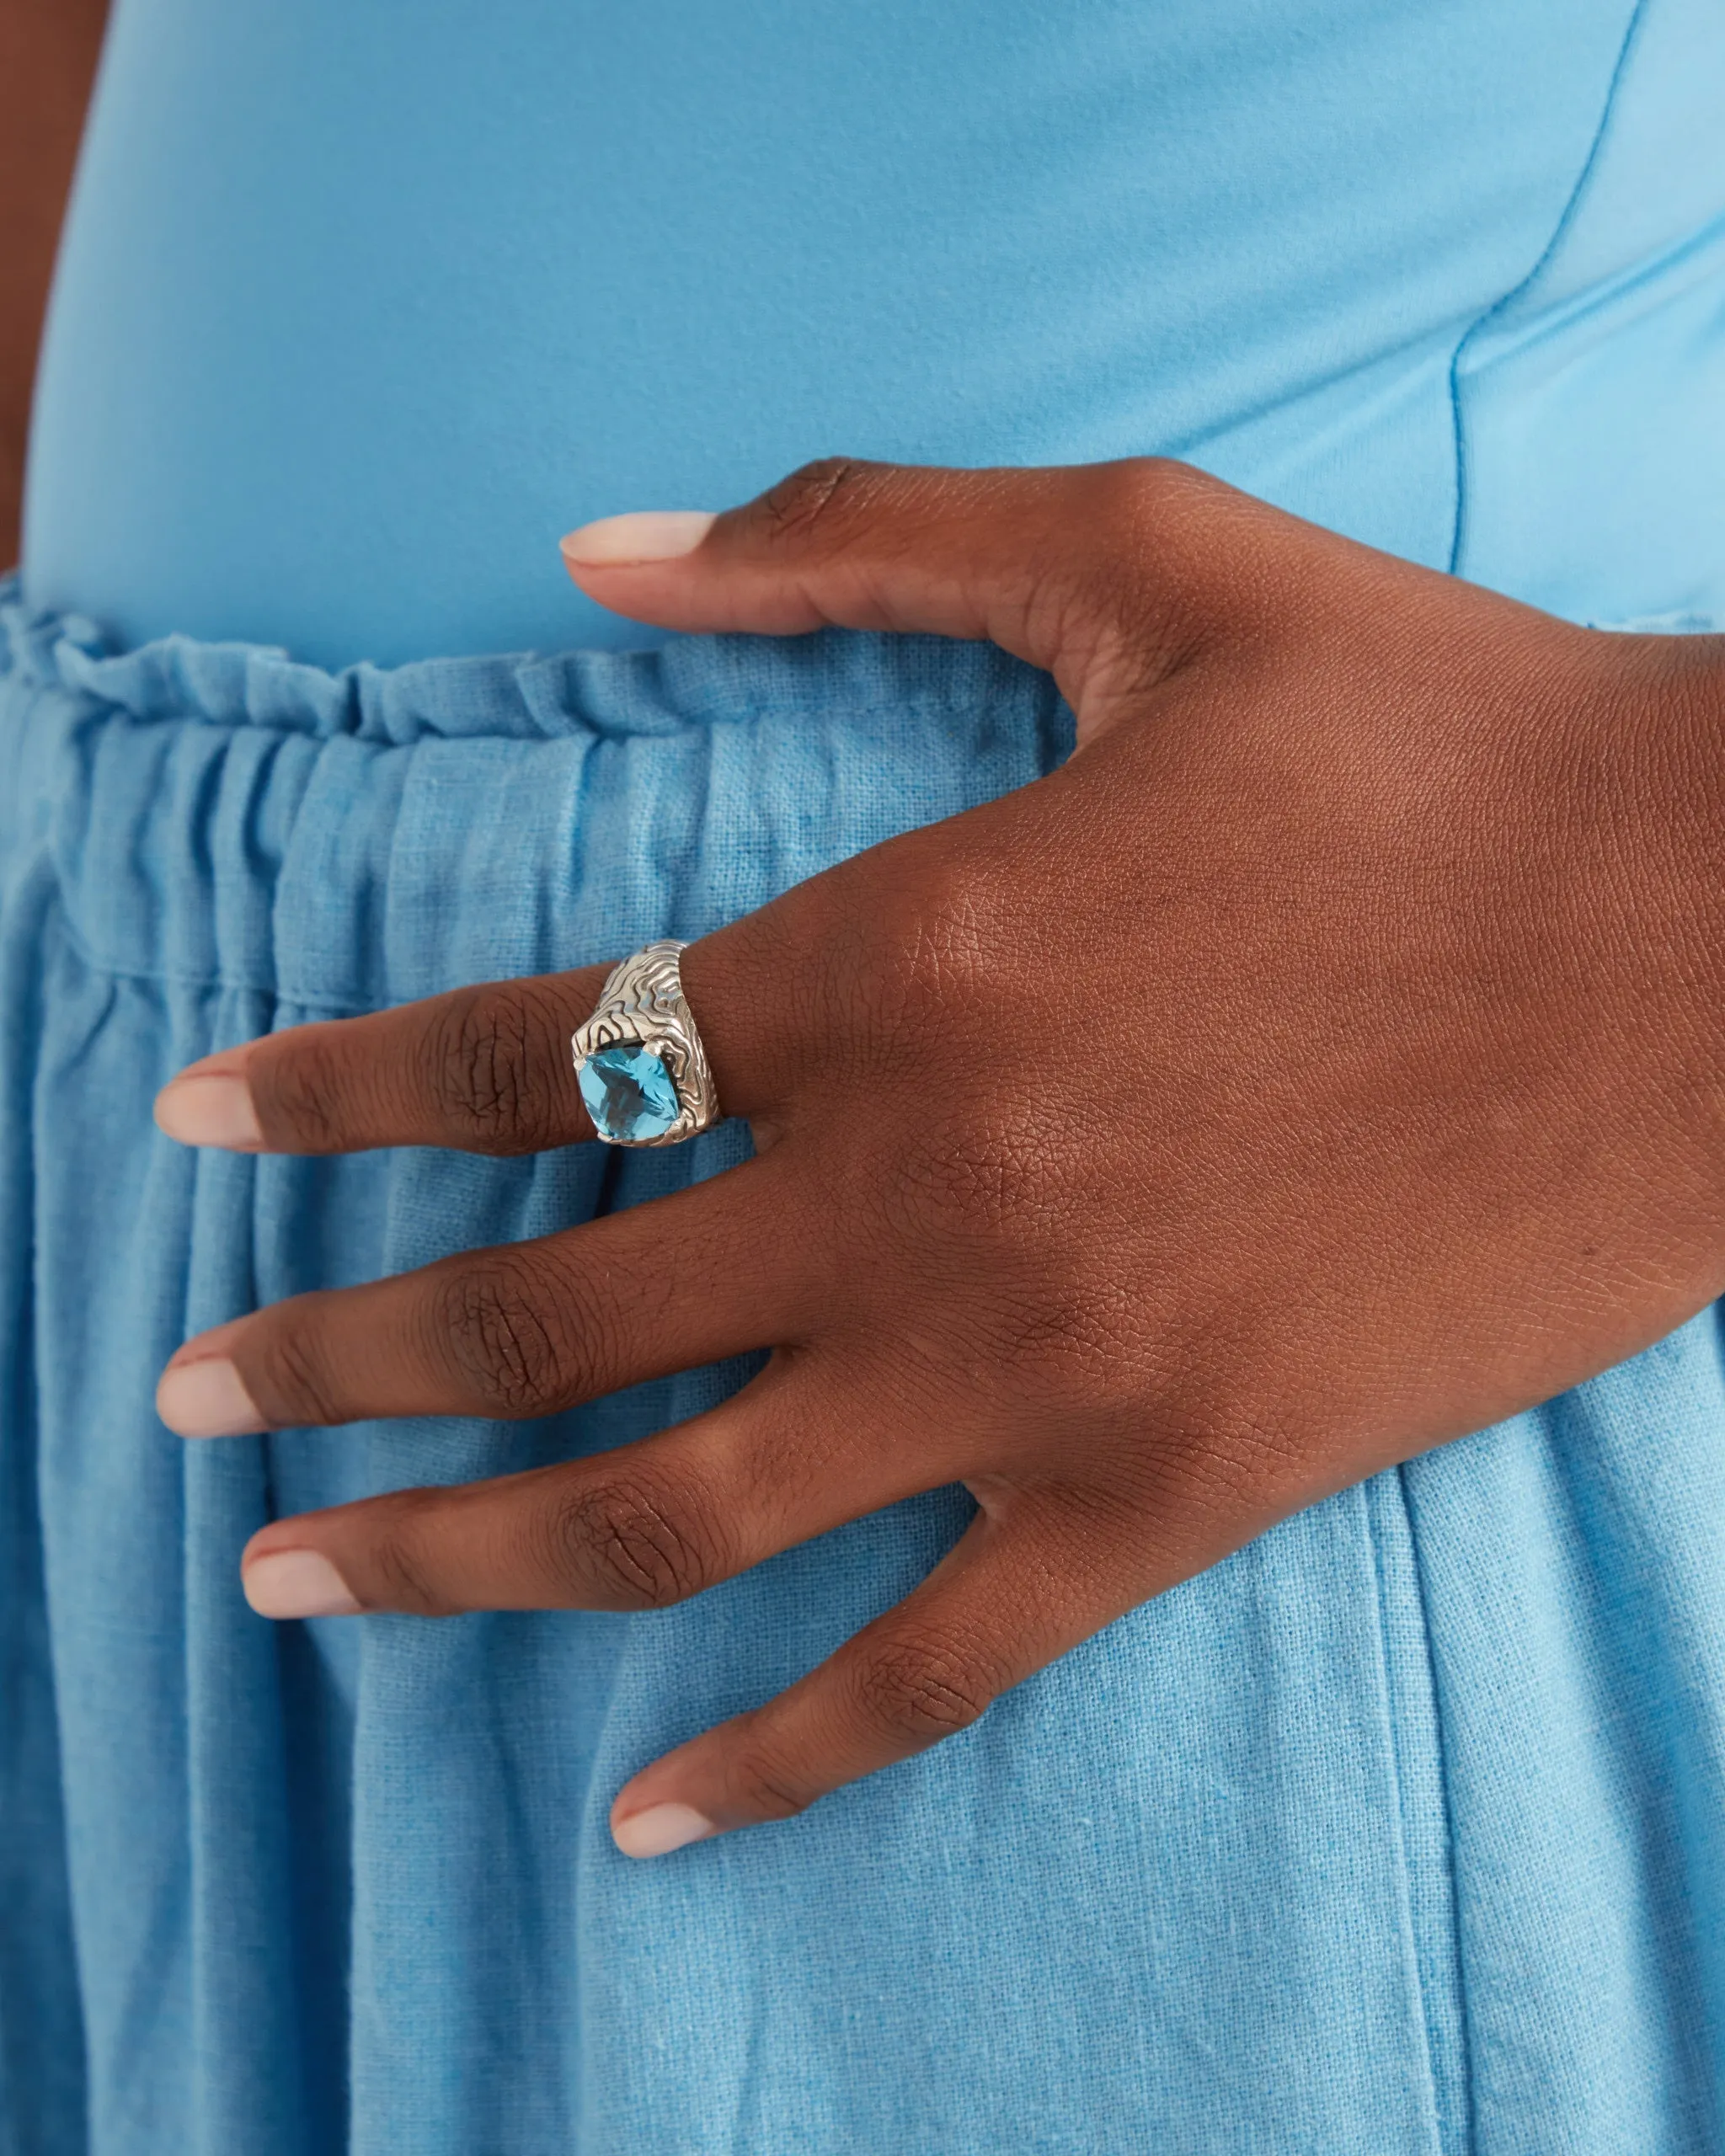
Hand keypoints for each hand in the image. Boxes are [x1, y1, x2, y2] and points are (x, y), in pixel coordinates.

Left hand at [153, 457, 1724, 1856]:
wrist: (1721, 934)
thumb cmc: (1444, 736)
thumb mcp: (1149, 560)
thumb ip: (852, 536)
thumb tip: (601, 544)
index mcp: (896, 956)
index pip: (522, 1049)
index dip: (327, 1092)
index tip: (196, 1128)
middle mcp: (922, 1182)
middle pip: (536, 1312)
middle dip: (328, 1354)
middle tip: (193, 1393)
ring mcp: (1039, 1365)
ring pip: (668, 1515)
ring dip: (453, 1563)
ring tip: (296, 1590)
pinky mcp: (1172, 1488)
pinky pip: (927, 1667)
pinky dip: (777, 1755)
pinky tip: (649, 1817)